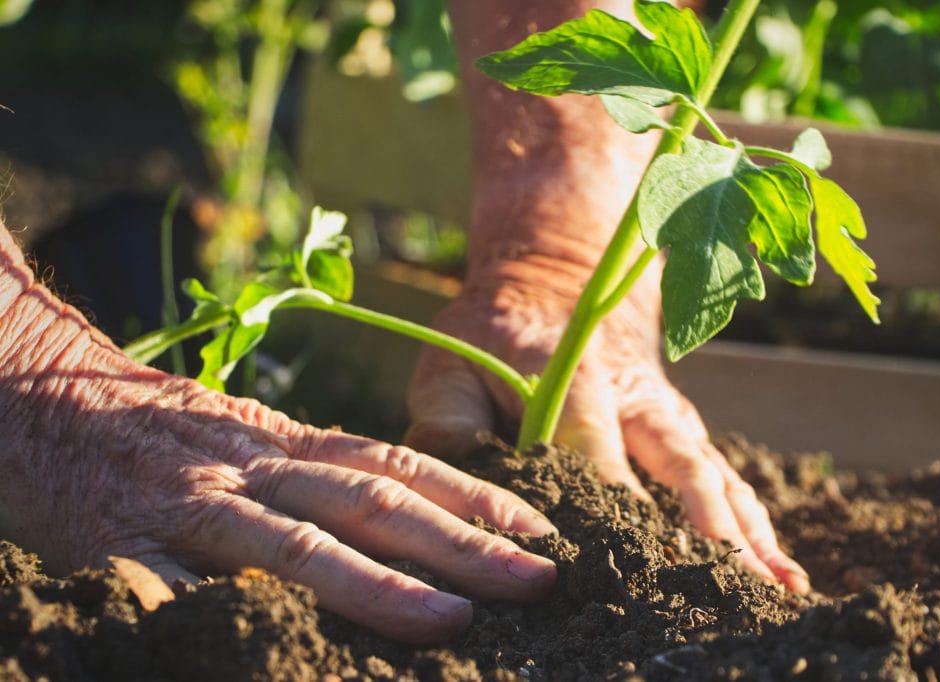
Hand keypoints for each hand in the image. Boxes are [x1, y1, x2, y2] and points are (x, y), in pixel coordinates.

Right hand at [0, 265, 556, 643]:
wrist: (36, 389)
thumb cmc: (153, 425)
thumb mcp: (244, 436)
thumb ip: (311, 475)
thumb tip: (406, 525)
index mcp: (285, 442)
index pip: (398, 466)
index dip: (474, 499)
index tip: (541, 532)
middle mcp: (253, 467)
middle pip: (371, 501)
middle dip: (461, 543)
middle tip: (537, 579)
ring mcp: (192, 506)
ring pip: (296, 544)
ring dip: (378, 585)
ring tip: (452, 619)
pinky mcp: (120, 543)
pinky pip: (171, 589)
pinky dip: (218, 618)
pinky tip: (268, 652)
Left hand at [406, 257, 808, 593]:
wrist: (557, 283)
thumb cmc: (494, 335)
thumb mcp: (451, 363)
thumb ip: (448, 423)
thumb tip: (460, 486)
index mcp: (575, 378)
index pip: (595, 447)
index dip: (612, 500)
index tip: (627, 558)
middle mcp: (635, 397)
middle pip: (679, 465)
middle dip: (707, 526)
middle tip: (732, 580)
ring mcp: (666, 414)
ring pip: (715, 474)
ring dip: (746, 530)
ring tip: (778, 586)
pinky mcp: (681, 428)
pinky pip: (724, 476)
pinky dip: (753, 521)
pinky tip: (779, 569)